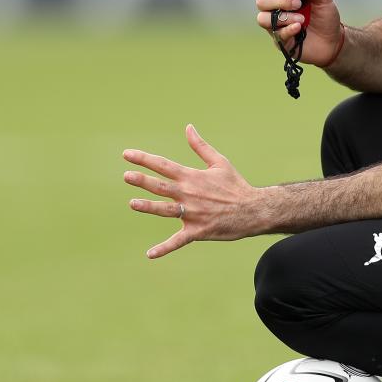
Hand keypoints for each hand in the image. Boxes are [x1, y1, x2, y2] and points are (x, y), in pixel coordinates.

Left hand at [123, 124, 269, 258]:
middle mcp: (190, 194)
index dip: (144, 159)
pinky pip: (178, 241)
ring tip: (132, 203)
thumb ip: (200, 146)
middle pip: (162, 186)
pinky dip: (164, 248)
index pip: (164, 165)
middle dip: (143, 180)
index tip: (127, 154)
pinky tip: (150, 254)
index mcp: (193, 177)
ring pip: (166, 210)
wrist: (254, 210)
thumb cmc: (236, 185)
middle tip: (127, 176)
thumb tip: (188, 127)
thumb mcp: (220, 162)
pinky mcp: (198, 231)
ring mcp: (193, 213)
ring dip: (149, 207)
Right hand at [255, 0, 344, 66]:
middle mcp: (275, 8)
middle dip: (279, 1)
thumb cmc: (325, 16)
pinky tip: (299, 28)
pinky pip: (276, 33)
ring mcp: (276, 25)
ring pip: (263, 18)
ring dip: (284, 17)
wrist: (334, 40)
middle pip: (261, 1)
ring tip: (302, 19)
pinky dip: (288, 29)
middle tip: (298, 4)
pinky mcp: (280, 40)